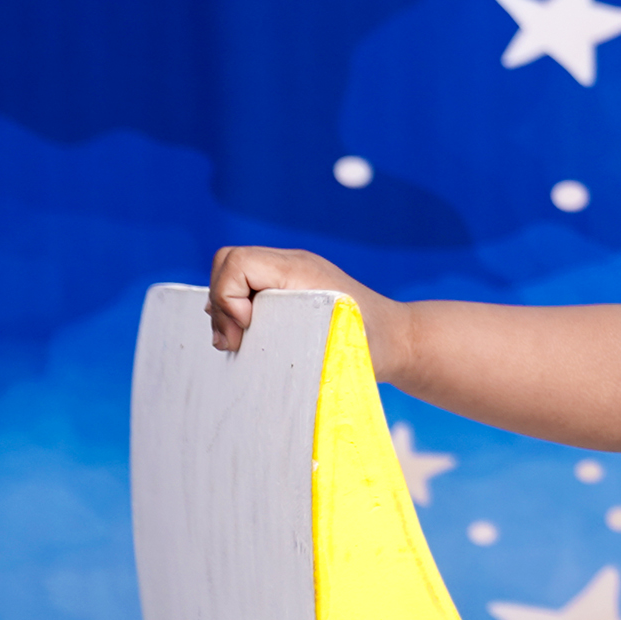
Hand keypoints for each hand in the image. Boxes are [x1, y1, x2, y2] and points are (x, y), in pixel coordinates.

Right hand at [204, 245, 388, 357]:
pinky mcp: (290, 290)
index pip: (238, 263)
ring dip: (225, 307)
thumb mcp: (332, 348)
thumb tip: (244, 356)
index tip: (245, 330)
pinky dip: (237, 309)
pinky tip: (245, 336)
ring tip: (236, 342)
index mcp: (301, 271)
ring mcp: (290, 275)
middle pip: (228, 263)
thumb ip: (288, 349)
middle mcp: (292, 266)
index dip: (227, 295)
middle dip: (220, 301)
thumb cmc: (373, 347)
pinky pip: (248, 287)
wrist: (400, 340)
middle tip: (232, 342)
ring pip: (233, 274)